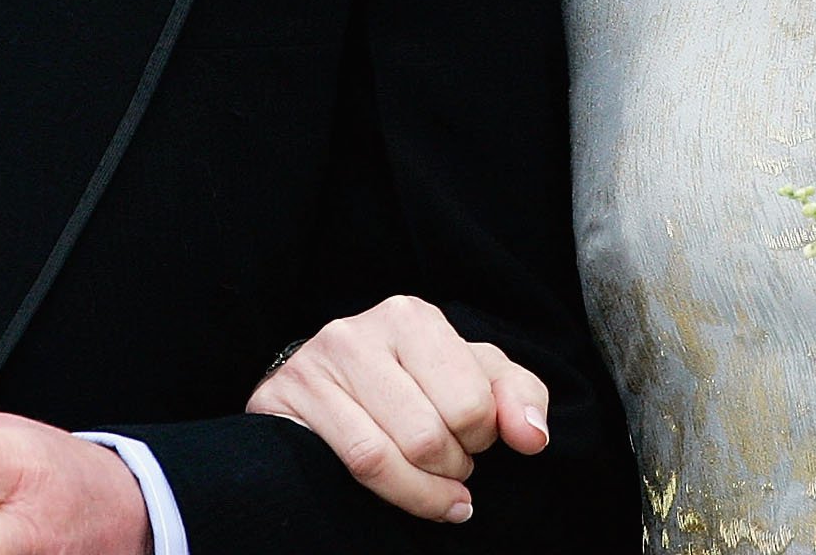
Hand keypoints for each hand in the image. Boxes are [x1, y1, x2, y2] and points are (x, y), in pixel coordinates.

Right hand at [245, 295, 551, 522]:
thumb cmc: (415, 382)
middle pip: (427, 435)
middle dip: (451, 466)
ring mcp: (314, 367)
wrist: (329, 387)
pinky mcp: (282, 402)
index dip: (482, 438)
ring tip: (438, 487)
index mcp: (410, 316)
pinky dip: (394, 496)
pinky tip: (412, 500)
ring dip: (423, 489)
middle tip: (454, 467)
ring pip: (383, 456)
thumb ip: (518, 396)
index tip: (477, 441)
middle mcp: (356, 333)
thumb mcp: (474, 376)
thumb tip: (533, 437)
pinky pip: (349, 466)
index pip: (470, 402)